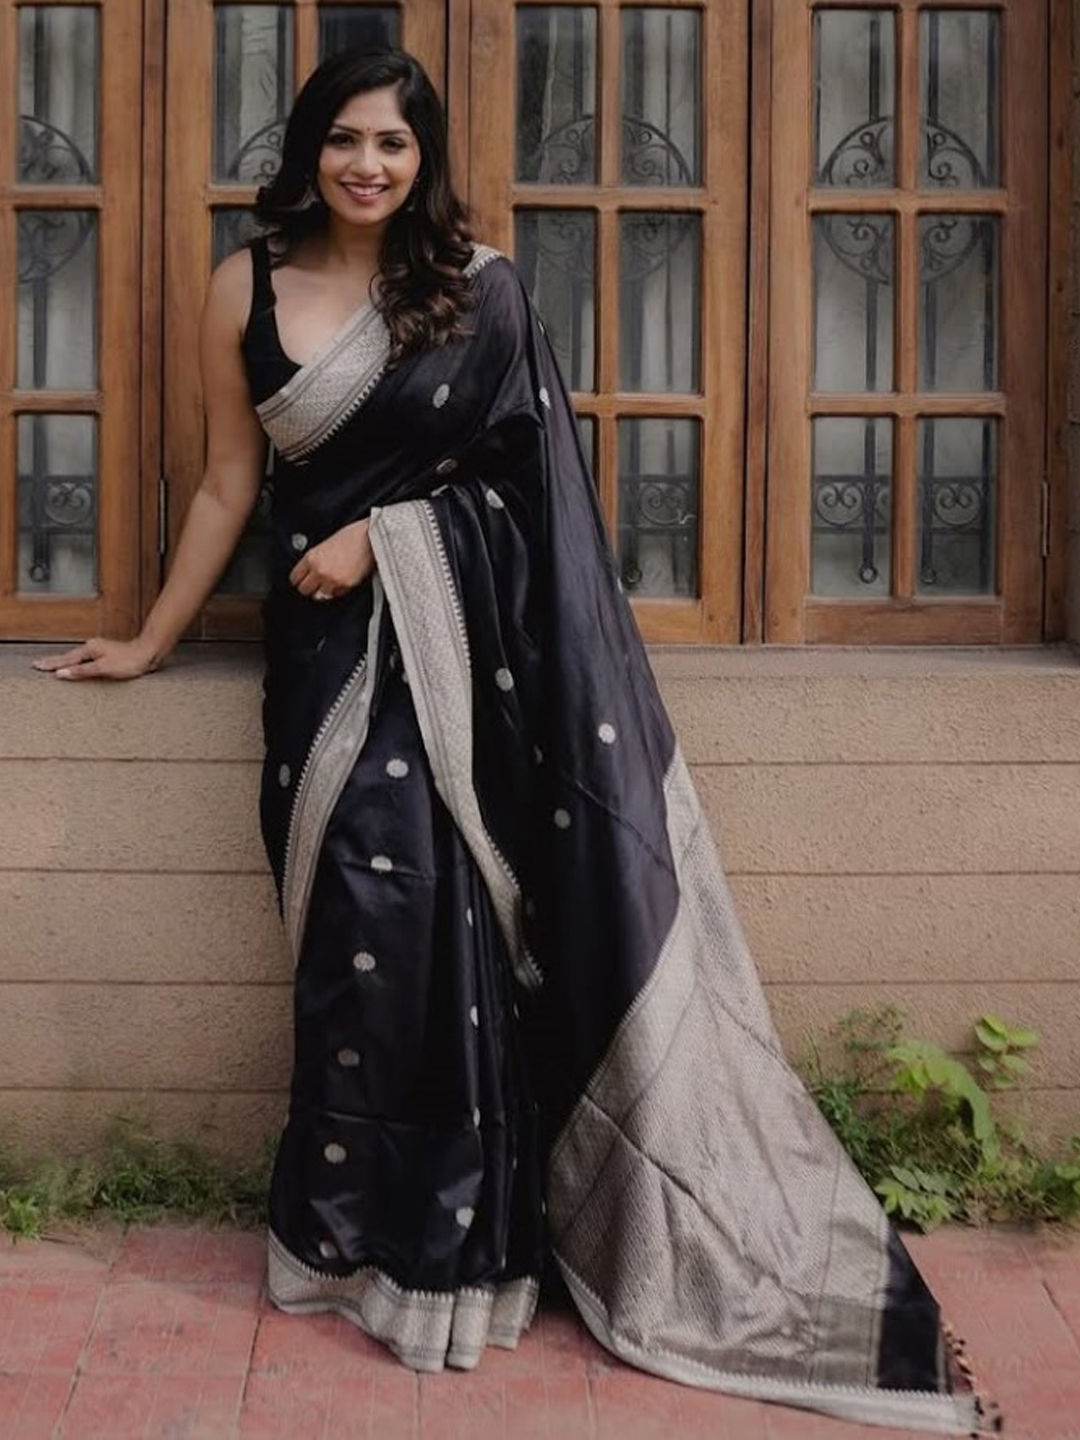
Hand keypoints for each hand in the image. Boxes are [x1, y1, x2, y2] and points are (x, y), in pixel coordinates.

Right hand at [32, 636, 160, 681]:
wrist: (148, 654)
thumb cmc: (129, 661)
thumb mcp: (103, 668)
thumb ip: (82, 671)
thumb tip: (61, 673)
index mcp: (89, 649)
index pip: (65, 659)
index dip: (51, 664)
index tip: (37, 666)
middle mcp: (92, 647)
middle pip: (68, 656)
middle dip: (53, 661)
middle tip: (38, 665)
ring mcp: (99, 651)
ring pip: (76, 658)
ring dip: (63, 662)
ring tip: (51, 665)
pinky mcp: (105, 656)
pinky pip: (84, 660)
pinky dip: (75, 663)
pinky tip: (75, 666)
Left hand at [289, 519, 374, 600]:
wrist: (371, 538)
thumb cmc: (351, 536)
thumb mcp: (325, 544)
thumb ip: (315, 559)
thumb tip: (309, 571)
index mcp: (311, 558)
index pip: (295, 578)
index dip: (299, 579)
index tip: (302, 580)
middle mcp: (319, 571)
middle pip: (304, 590)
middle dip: (309, 587)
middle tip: (314, 583)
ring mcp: (332, 580)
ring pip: (318, 596)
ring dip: (322, 591)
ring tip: (327, 584)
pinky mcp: (345, 586)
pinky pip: (335, 595)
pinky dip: (336, 591)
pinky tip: (340, 581)